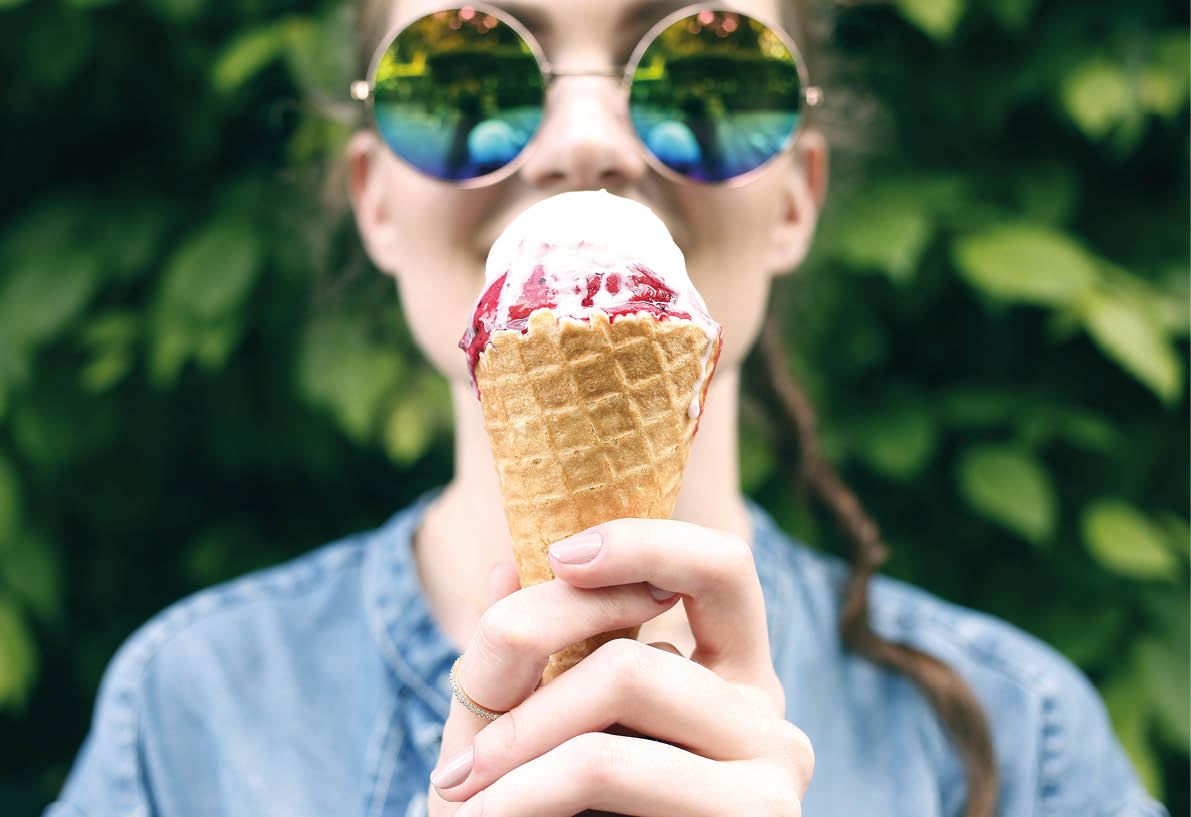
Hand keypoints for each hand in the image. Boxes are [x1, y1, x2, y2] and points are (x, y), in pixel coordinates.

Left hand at [426, 519, 814, 815]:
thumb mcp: (525, 730)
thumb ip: (522, 652)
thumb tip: (501, 563)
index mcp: (730, 676)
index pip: (722, 567)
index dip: (646, 541)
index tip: (557, 555)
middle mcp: (767, 717)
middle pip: (638, 649)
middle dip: (528, 677)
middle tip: (460, 735)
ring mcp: (770, 777)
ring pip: (626, 692)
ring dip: (515, 746)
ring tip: (458, 792)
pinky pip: (614, 764)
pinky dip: (531, 788)